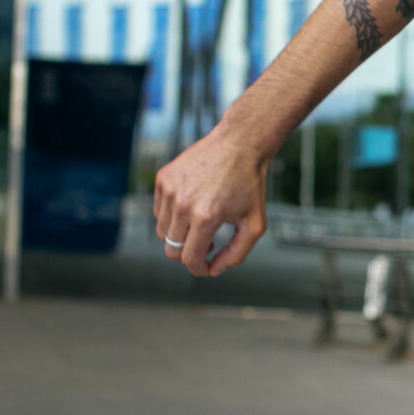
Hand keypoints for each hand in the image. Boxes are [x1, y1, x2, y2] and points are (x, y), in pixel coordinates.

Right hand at [153, 128, 269, 277]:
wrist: (240, 143)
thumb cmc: (250, 184)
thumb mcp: (255, 224)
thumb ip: (237, 254)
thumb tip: (214, 270)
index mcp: (205, 218)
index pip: (189, 259)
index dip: (199, 269)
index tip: (208, 267)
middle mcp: (182, 204)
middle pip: (171, 249)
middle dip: (189, 253)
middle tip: (208, 244)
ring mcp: (169, 190)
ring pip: (163, 231)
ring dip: (181, 234)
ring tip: (202, 223)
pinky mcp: (163, 178)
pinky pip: (159, 210)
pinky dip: (173, 214)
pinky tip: (193, 204)